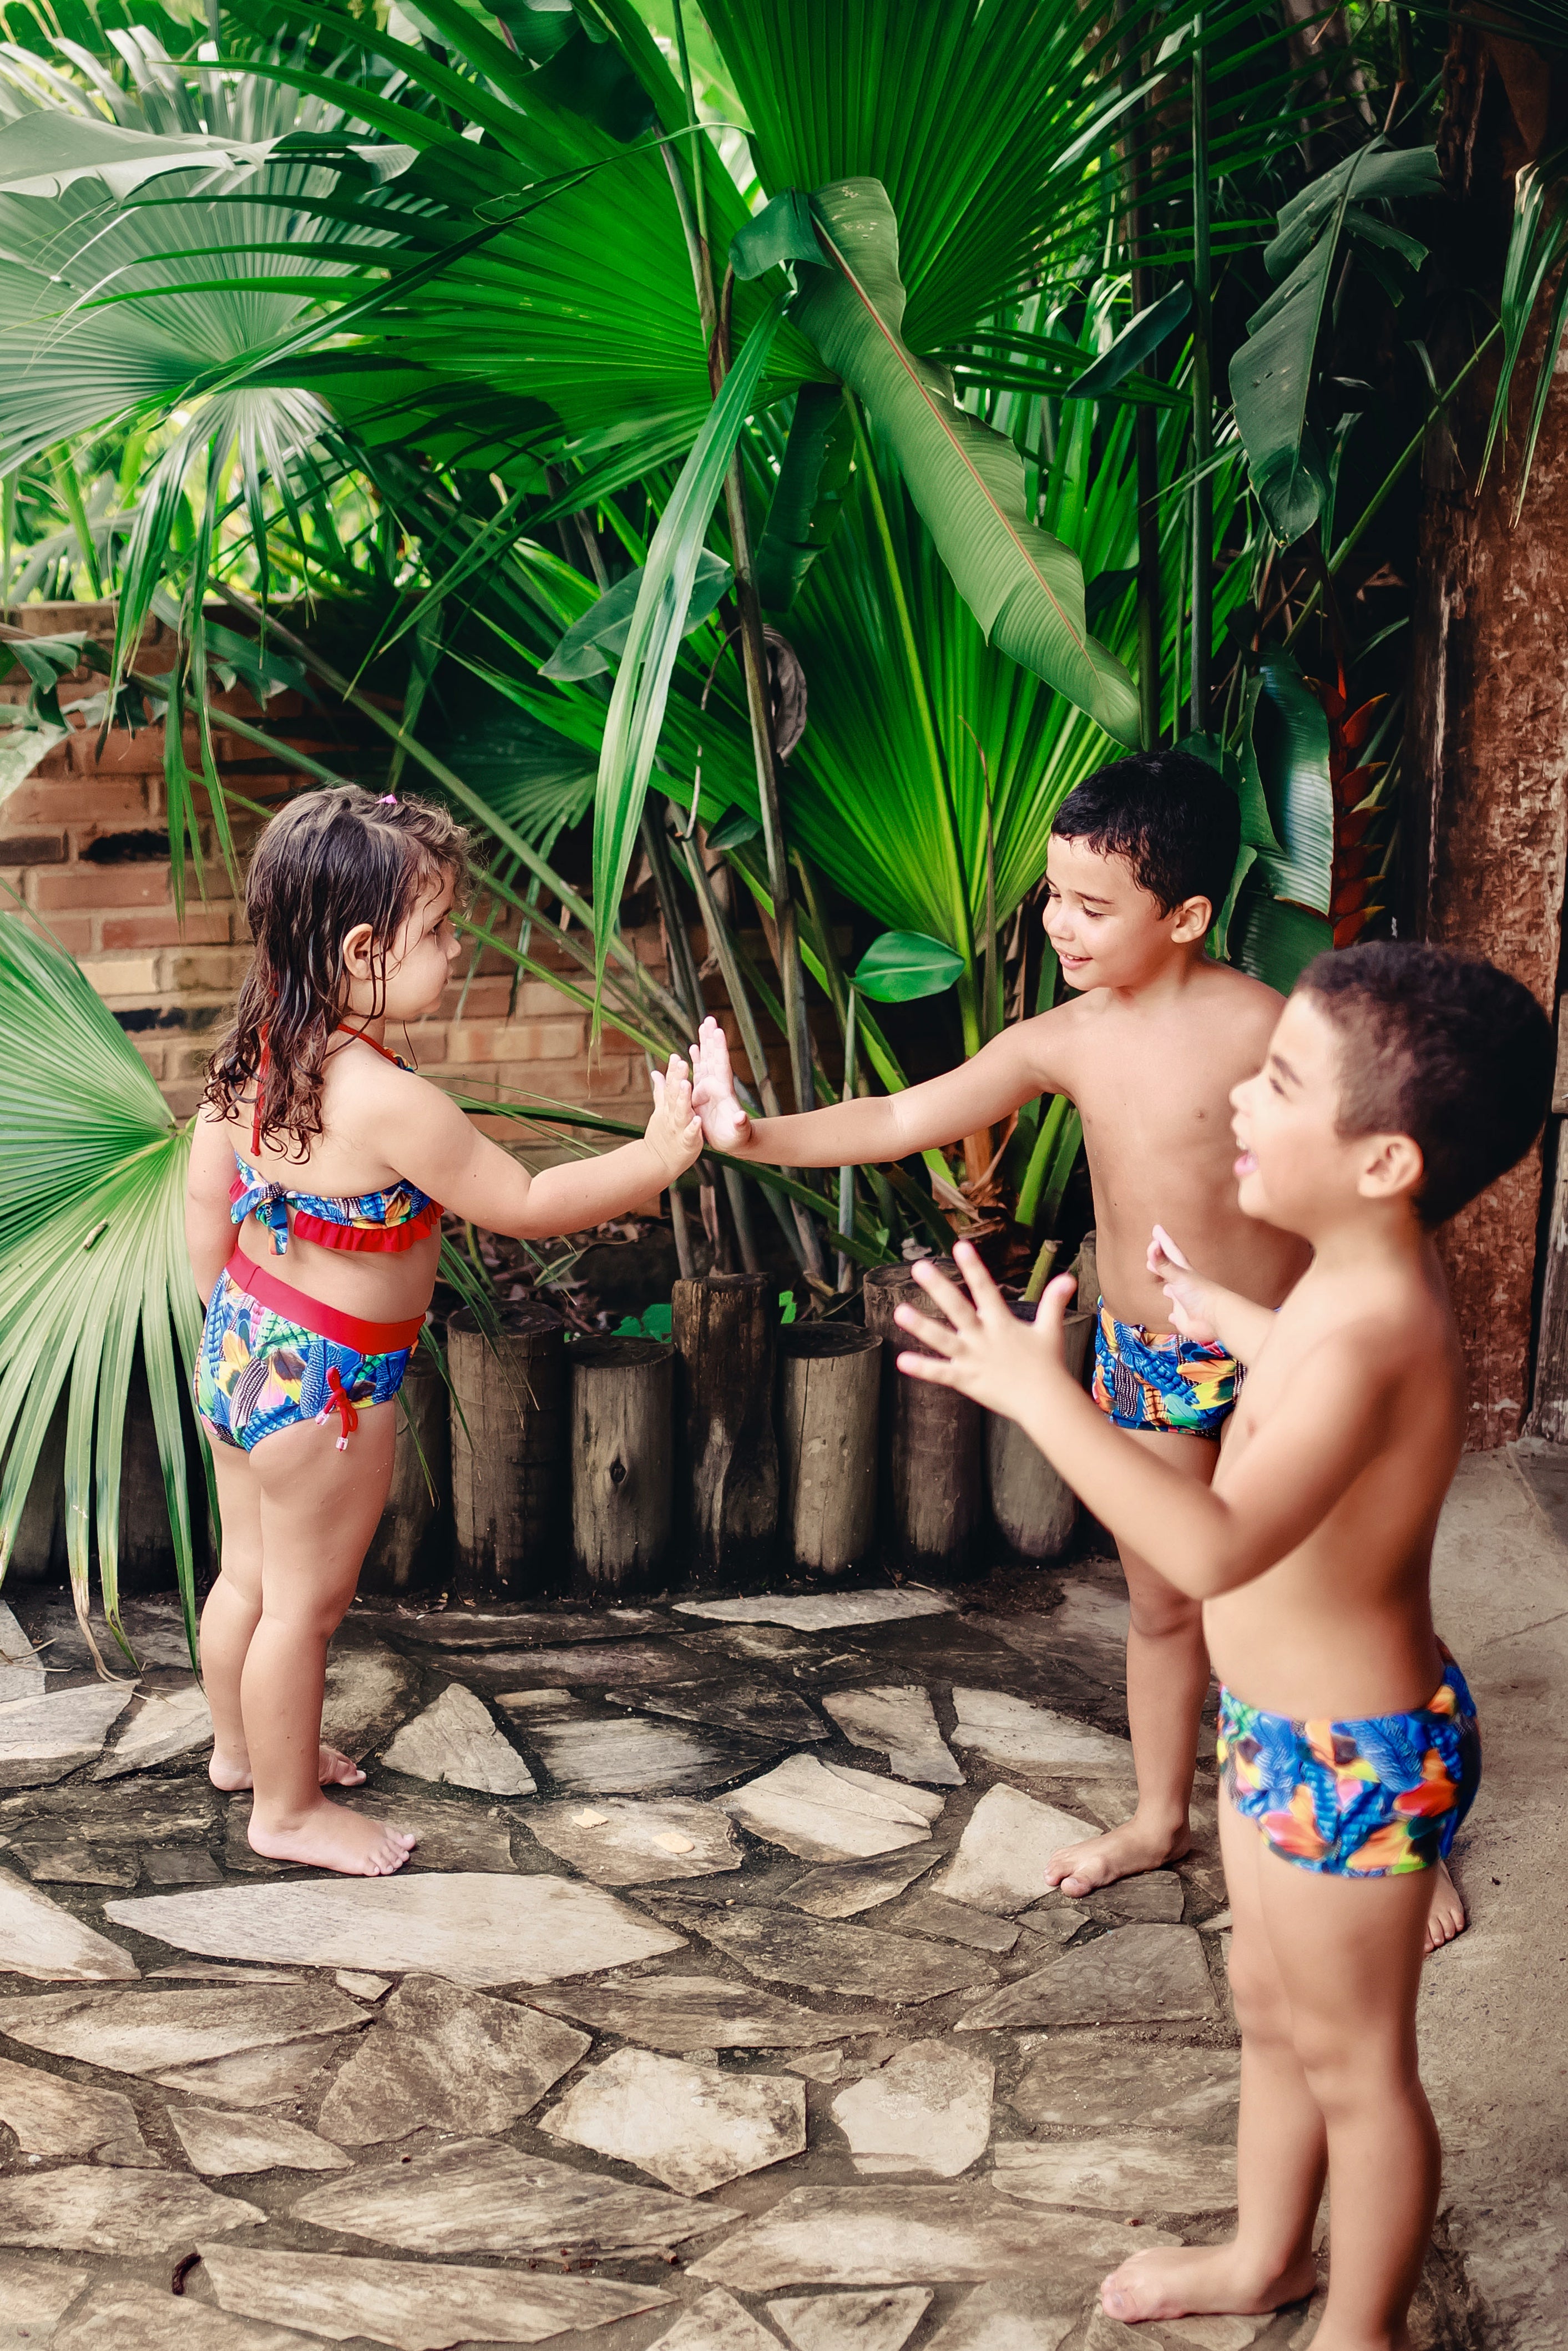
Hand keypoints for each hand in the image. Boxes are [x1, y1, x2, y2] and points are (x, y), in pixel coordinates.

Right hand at [645, 1053, 702, 1181]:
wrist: (658, 1162)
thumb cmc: (663, 1135)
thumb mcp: (661, 1111)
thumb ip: (661, 1091)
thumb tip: (655, 1072)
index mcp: (669, 1107)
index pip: (670, 1086)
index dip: (673, 1071)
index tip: (676, 1056)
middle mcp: (672, 1115)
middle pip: (674, 1094)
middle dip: (677, 1078)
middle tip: (681, 1063)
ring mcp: (679, 1129)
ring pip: (681, 1112)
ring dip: (683, 1099)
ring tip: (686, 1085)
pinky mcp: (687, 1143)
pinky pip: (691, 1135)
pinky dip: (693, 1128)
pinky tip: (698, 1120)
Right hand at [689, 1015, 750, 1149]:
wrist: (735, 1141)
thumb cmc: (738, 1138)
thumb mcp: (738, 1133)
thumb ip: (739, 1124)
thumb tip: (741, 1118)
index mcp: (724, 1092)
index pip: (722, 1066)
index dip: (719, 1049)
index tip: (718, 1031)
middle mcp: (717, 1085)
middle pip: (714, 1057)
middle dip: (711, 1039)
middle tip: (709, 1019)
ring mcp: (710, 1087)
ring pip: (707, 1060)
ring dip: (705, 1043)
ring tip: (703, 1025)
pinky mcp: (703, 1093)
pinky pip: (699, 1071)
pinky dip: (696, 1059)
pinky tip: (692, 1048)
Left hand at [893, 1241, 1078, 1419]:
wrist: (1046, 1402)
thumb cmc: (1048, 1365)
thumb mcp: (1050, 1330)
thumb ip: (1053, 1302)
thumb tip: (1068, 1277)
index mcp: (1002, 1322)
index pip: (985, 1288)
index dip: (973, 1267)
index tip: (960, 1245)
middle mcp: (984, 1337)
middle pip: (958, 1308)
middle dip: (938, 1287)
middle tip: (918, 1267)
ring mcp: (973, 1359)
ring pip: (943, 1339)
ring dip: (921, 1326)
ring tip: (899, 1311)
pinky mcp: (967, 1380)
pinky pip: (942, 1374)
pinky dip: (923, 1368)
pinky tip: (902, 1361)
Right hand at [1147, 1222, 1218, 1342]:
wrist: (1217, 1318)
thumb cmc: (1199, 1294)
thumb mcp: (1179, 1276)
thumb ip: (1163, 1263)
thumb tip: (1151, 1245)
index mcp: (1184, 1273)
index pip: (1171, 1252)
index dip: (1164, 1241)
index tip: (1157, 1229)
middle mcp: (1184, 1286)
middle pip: (1172, 1270)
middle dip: (1162, 1262)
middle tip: (1154, 1253)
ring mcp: (1185, 1302)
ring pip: (1175, 1293)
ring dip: (1168, 1288)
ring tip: (1163, 1285)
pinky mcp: (1186, 1319)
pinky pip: (1178, 1315)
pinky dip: (1174, 1314)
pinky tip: (1172, 1315)